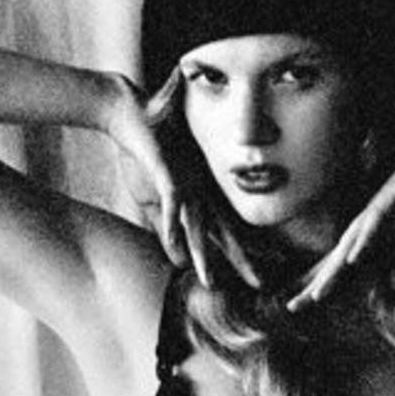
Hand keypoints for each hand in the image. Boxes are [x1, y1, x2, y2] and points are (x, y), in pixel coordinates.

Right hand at [104, 73, 257, 288]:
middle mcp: (200, 191)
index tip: (264, 274)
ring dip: (203, 256)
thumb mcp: (154, 199)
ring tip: (210, 282)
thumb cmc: (146, 151)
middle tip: (260, 285)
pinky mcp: (167, 171)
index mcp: (203, 196)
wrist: (130, 110)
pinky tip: (176, 247)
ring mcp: (186, 182)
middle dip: (240, 260)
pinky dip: (173, 226)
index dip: (244, 253)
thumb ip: (167, 228)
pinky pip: (172, 203)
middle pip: (223, 232)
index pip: (228, 231)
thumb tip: (177, 260)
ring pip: (198, 225)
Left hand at [287, 106, 394, 310]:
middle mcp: (371, 220)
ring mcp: (380, 207)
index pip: (347, 262)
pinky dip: (365, 240)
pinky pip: (376, 221)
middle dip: (318, 283)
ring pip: (352, 242)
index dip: (328, 282)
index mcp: (378, 232)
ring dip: (335, 269)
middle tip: (293, 307)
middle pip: (340, 257)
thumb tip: (394, 285)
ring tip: (318, 294)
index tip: (307, 306)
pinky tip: (354, 258)